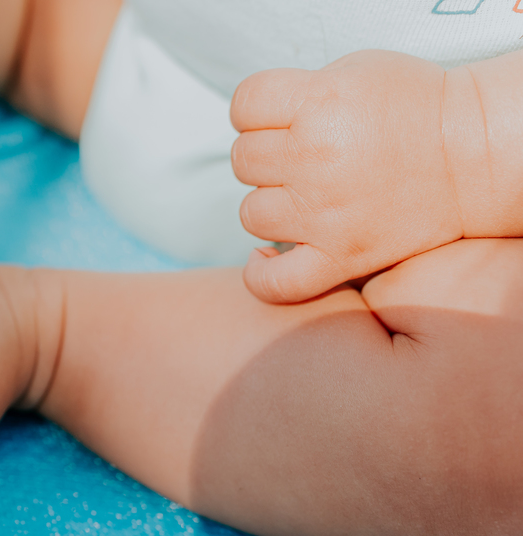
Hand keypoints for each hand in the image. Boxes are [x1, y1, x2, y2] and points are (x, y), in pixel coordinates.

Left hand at [231, 50, 465, 303]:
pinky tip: (266, 256)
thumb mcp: (353, 71)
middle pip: (243, 158)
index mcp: (318, 103)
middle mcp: (314, 158)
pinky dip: (262, 274)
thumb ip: (298, 93)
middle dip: (265, 154)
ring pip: (251, 213)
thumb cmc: (415, 107)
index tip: (278, 119)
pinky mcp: (341, 256)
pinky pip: (275, 282)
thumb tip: (255, 124)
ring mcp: (324, 213)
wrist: (474, 153)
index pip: (244, 105)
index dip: (255, 112)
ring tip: (301, 197)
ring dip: (269, 205)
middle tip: (301, 157)